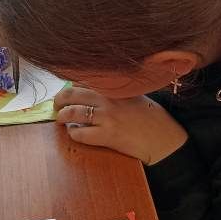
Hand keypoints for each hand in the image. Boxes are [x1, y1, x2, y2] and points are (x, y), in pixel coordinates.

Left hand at [54, 86, 187, 164]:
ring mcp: (106, 117)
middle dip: (59, 99)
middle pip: (72, 94)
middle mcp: (108, 99)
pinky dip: (73, 133)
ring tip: (61, 119)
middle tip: (57, 105)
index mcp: (114, 87)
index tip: (68, 92)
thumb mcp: (134, 95)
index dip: (71, 87)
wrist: (163, 138)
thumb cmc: (151, 117)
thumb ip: (114, 91)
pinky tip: (76, 133)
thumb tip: (92, 90)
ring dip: (62, 116)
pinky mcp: (106, 135)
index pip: (83, 81)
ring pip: (72, 113)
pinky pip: (80, 134)